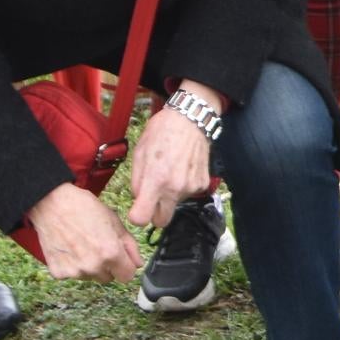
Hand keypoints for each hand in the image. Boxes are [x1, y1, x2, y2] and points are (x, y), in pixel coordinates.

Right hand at [27, 182, 141, 281]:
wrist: (52, 204)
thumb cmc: (84, 207)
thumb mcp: (114, 221)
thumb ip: (130, 245)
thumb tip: (138, 263)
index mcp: (111, 253)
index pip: (127, 276)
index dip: (125, 266)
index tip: (121, 258)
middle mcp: (93, 266)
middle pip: (109, 278)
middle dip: (108, 266)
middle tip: (98, 246)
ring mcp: (74, 272)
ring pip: (91, 276)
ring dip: (91, 266)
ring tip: (82, 244)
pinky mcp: (59, 273)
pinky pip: (73, 274)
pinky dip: (73, 265)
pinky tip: (70, 248)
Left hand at [125, 90, 216, 228]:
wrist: (190, 119)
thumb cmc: (161, 132)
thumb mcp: (139, 153)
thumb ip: (136, 181)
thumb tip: (138, 199)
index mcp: (156, 180)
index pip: (142, 218)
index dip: (137, 216)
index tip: (137, 209)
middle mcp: (175, 188)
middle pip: (161, 221)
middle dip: (155, 213)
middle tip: (153, 196)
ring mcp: (191, 187)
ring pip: (175, 205)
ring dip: (170, 195)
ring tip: (170, 170)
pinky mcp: (202, 183)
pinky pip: (187, 193)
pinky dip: (183, 186)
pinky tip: (182, 168)